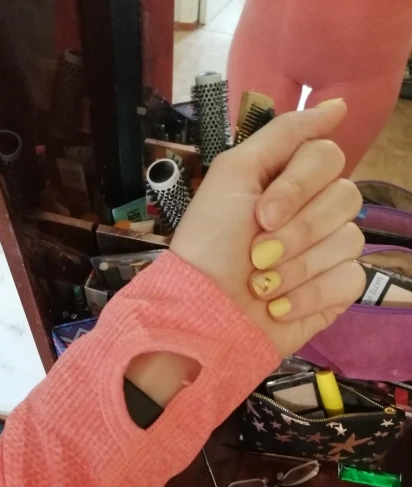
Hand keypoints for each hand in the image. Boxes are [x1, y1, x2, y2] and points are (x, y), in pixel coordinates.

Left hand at [170, 99, 364, 357]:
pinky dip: (309, 296)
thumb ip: (283, 134)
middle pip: (346, 197)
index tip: (262, 214)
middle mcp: (315, 211)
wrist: (204, 312)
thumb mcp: (233, 174)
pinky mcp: (336, 291)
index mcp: (291, 181)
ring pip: (349, 240)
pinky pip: (349, 279)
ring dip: (296, 268)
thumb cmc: (210, 243)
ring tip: (262, 285)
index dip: (298, 186)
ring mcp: (329, 252)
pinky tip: (279, 307)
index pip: (328, 157)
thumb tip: (339, 105)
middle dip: (297, 231)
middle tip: (257, 254)